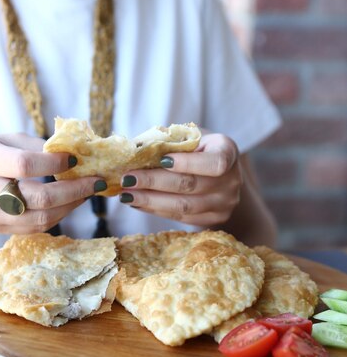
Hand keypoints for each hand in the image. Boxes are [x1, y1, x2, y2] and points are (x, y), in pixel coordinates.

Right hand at [0, 133, 104, 233]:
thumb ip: (34, 146)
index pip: (24, 165)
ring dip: (71, 206)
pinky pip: (36, 228)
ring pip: (41, 219)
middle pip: (38, 198)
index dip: (54, 163)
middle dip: (74, 190)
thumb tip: (72, 152)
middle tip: (96, 181)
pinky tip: (70, 203)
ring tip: (87, 192)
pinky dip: (58, 216)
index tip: (74, 159)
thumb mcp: (0, 139)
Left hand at [119, 132, 242, 226]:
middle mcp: (231, 180)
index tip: (160, 160)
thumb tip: (132, 150)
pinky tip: (137, 203)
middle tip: (127, 180)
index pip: (213, 163)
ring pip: (182, 206)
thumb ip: (168, 141)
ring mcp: (224, 204)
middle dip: (153, 182)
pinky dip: (155, 210)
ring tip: (125, 195)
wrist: (220, 174)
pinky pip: (180, 217)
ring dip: (149, 201)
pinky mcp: (212, 220)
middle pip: (190, 185)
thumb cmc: (198, 149)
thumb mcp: (189, 136)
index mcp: (227, 151)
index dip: (187, 163)